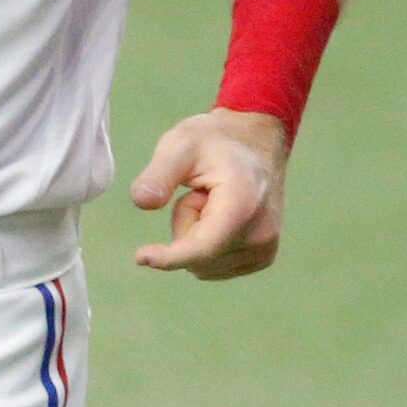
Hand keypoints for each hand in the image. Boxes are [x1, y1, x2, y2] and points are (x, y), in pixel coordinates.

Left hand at [130, 108, 290, 279]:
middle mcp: (261, 235)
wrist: (254, 140)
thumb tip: (141, 202)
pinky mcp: (262, 256)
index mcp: (243, 206)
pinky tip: (218, 214)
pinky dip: (207, 244)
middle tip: (196, 192)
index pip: (202, 248)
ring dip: (195, 236)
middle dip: (184, 226)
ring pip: (203, 265)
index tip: (140, 257)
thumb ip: (158, 175)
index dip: (169, 257)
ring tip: (210, 200)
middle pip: (197, 256)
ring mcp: (265, 249)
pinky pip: (214, 266)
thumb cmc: (215, 140)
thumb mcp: (178, 146)